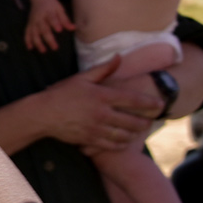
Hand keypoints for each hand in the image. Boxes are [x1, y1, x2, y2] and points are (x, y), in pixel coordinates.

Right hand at [25, 0, 74, 51]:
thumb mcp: (60, 9)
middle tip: (55, 47)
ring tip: (43, 50)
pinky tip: (30, 48)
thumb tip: (73, 28)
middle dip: (48, 38)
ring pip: (34, 33)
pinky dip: (27, 40)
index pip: (51, 18)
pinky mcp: (29, 24)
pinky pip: (26, 33)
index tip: (59, 30)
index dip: (55, 23)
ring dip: (37, 42)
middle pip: (43, 29)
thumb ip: (65, 19)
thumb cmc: (52, 5)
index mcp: (48, 12)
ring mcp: (33, 22)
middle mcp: (39, 17)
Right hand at [38, 56, 161, 152]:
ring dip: (134, 134)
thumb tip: (118, 57)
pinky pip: (113, 145)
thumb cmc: (61, 94)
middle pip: (133, 121)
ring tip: (137, 131)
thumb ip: (103, 69)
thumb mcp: (81, 78)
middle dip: (145, 122)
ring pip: (125, 135)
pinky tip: (123, 140)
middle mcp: (102, 113)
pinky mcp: (91, 140)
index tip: (160, 104)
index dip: (149, 103)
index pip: (132, 99)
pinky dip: (122, 144)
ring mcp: (97, 128)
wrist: (43, 114)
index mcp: (101, 96)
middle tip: (149, 121)